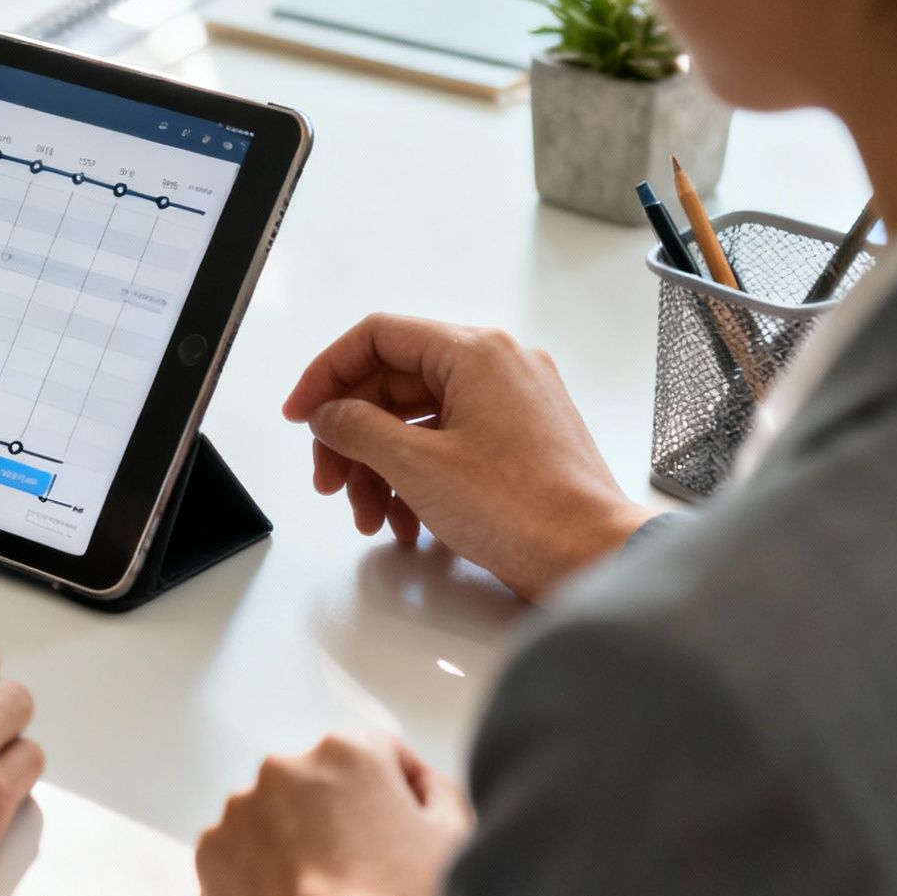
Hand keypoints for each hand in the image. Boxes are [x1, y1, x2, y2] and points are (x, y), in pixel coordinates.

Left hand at [197, 733, 473, 895]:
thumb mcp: (454, 839)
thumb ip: (439, 791)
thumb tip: (420, 784)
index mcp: (347, 752)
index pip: (379, 754)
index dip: (398, 792)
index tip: (400, 827)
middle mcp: (286, 766)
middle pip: (323, 782)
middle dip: (341, 814)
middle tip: (363, 865)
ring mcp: (242, 806)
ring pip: (278, 812)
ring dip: (297, 837)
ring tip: (325, 884)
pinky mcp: (213, 848)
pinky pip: (242, 849)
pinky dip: (261, 867)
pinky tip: (292, 894)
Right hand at [282, 314, 650, 599]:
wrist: (594, 558)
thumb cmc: (526, 512)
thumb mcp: (416, 465)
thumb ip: (357, 428)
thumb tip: (329, 413)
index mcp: (476, 352)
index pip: (377, 336)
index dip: (327, 374)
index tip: (302, 414)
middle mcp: (499, 366)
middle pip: (393, 384)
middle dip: (352, 437)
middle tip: (329, 480)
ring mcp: (513, 403)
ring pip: (418, 420)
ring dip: (380, 467)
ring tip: (370, 516)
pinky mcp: (520, 440)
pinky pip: (448, 443)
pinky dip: (417, 478)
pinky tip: (407, 523)